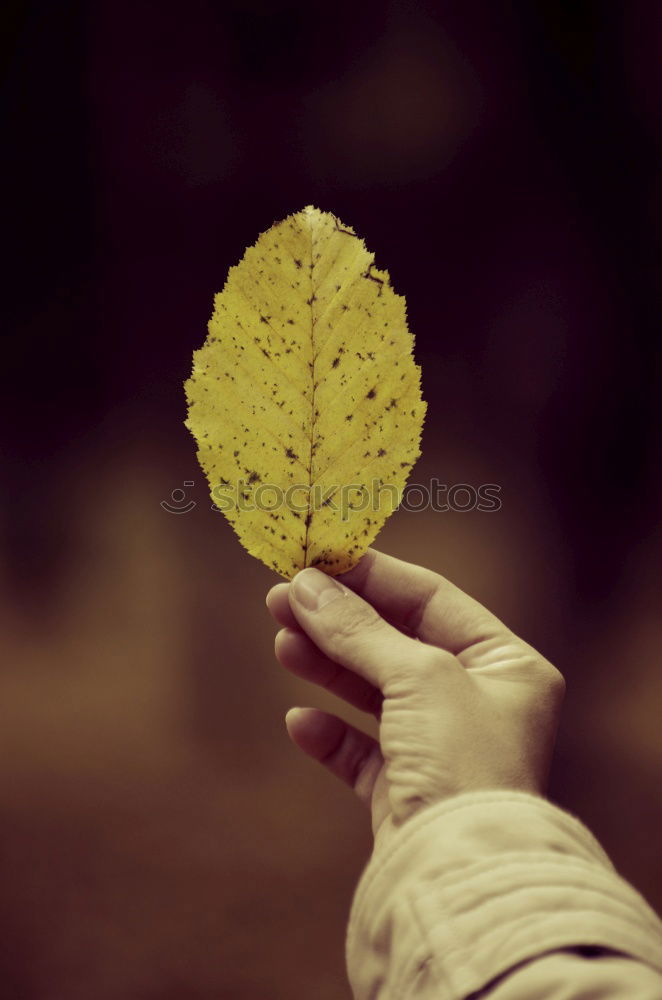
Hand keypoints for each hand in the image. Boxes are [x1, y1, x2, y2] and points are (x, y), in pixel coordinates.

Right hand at [266, 549, 564, 840]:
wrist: (461, 876)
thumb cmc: (464, 764)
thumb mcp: (418, 677)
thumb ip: (360, 630)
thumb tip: (306, 585)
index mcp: (506, 665)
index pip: (432, 600)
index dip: (372, 576)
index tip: (316, 560)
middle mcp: (479, 702)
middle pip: (396, 642)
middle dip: (339, 620)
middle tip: (280, 598)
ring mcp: (442, 748)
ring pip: (374, 692)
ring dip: (327, 665)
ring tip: (281, 641)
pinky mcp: (409, 790)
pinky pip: (363, 751)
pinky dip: (330, 735)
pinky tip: (300, 722)